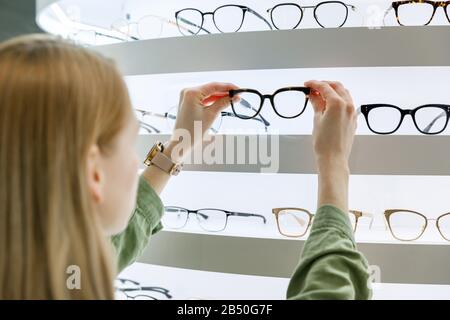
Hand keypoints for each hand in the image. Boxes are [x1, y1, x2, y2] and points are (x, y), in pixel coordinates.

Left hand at [166, 82, 238, 160]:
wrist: (181, 142)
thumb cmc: (192, 131)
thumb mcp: (211, 115)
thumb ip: (223, 103)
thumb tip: (234, 97)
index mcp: (191, 93)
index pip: (213, 86)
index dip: (228, 87)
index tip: (238, 89)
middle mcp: (188, 91)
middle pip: (210, 88)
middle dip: (224, 92)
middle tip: (237, 95)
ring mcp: (187, 96)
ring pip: (207, 93)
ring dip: (219, 96)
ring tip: (232, 99)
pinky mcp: (188, 101)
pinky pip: (203, 98)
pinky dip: (212, 100)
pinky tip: (222, 101)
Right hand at [305, 80, 356, 213]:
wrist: (333, 159)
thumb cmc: (324, 143)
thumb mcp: (317, 120)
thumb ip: (316, 104)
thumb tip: (313, 95)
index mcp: (337, 103)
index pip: (324, 87)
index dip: (314, 84)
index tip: (307, 84)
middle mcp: (347, 105)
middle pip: (336, 86)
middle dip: (324, 85)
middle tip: (312, 88)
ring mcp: (352, 112)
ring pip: (344, 94)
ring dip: (332, 91)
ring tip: (319, 96)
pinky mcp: (353, 120)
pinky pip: (347, 103)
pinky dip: (338, 100)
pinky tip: (328, 105)